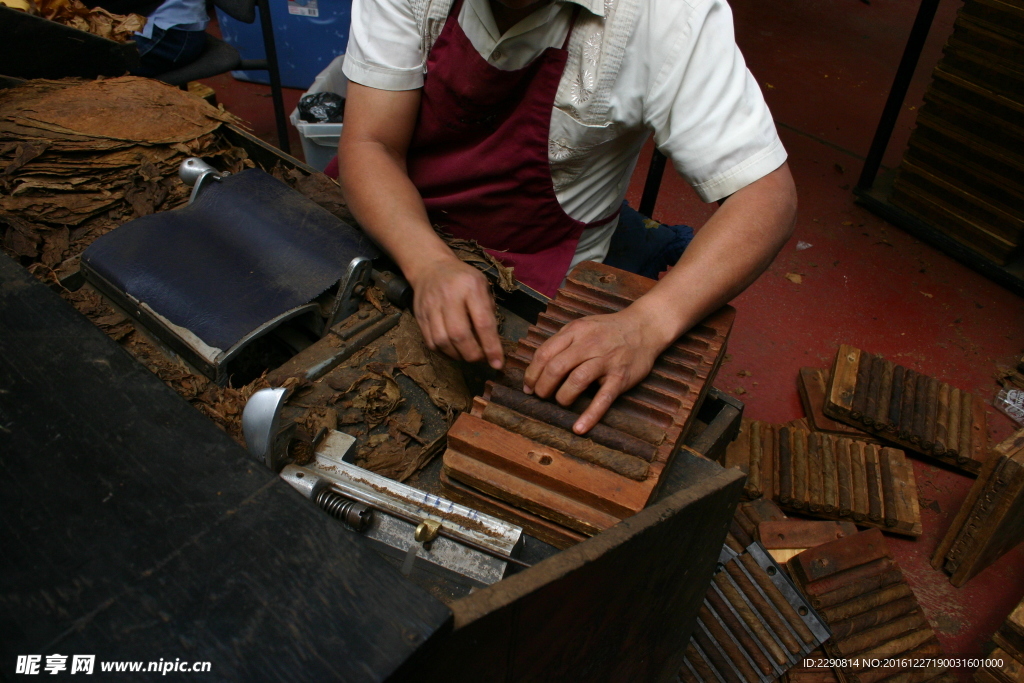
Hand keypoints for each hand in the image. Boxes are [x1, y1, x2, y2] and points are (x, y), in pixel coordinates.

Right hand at [408, 257, 504, 368]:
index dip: (491, 346)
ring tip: (468, 355)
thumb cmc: (463, 279)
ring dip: (458, 356)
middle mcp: (449, 296)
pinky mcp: (419, 316)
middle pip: (459, 335)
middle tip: (482, 359)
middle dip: (473, 354)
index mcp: (470, 287)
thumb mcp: (482, 286)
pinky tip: (453, 350)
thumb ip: (488, 312)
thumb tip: (493, 344)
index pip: (483, 322)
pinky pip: (431, 342)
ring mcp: (431, 306)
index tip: (497, 364)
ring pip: (442, 341)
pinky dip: (444, 352)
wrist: (431, 267)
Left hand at [523, 305, 668, 433]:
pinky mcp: (620, 377)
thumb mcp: (582, 326)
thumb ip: (561, 343)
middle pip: (556, 367)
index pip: (544, 353)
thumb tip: (537, 368)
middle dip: (543, 387)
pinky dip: (590, 415)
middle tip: (542, 396)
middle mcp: (589, 344)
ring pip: (577, 380)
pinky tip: (579, 428)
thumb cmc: (608, 330)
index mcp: (575, 332)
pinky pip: (603, 398)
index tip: (528, 386)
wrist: (644, 327)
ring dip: (562, 397)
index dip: (532, 373)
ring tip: (560, 402)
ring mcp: (606, 361)